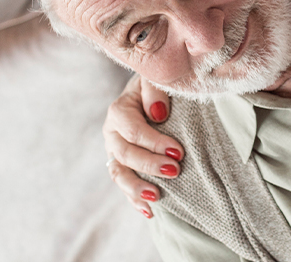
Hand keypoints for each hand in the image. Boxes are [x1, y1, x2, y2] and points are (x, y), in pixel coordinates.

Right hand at [103, 74, 184, 216]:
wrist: (151, 94)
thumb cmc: (157, 87)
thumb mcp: (156, 79)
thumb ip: (155, 90)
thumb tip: (158, 113)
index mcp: (119, 111)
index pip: (133, 131)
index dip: (154, 142)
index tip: (178, 151)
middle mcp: (112, 133)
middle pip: (125, 154)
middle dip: (149, 165)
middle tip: (175, 170)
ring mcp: (114, 152)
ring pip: (118, 174)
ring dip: (136, 188)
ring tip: (157, 196)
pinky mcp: (121, 165)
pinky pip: (124, 186)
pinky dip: (134, 199)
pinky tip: (149, 211)